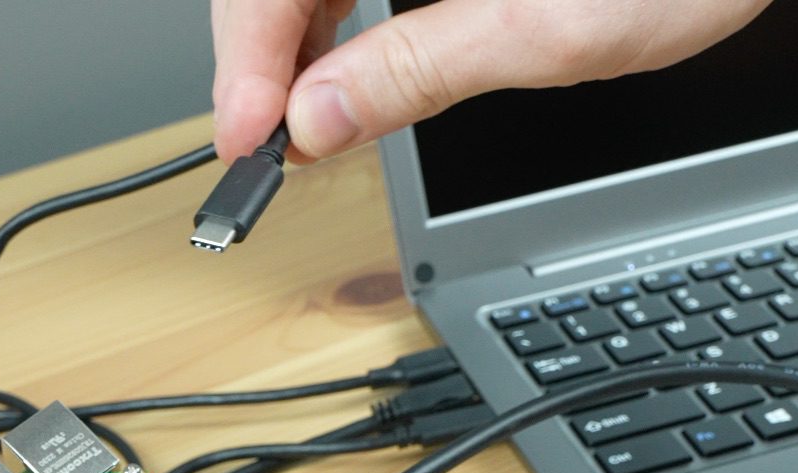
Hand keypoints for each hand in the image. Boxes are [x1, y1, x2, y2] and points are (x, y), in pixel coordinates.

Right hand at [211, 0, 773, 159]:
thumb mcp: (548, 31)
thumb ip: (419, 71)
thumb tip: (319, 121)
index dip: (248, 55)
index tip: (251, 132)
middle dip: (265, 46)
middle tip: (271, 135)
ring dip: (296, 26)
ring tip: (305, 107)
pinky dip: (335, 1)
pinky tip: (343, 48)